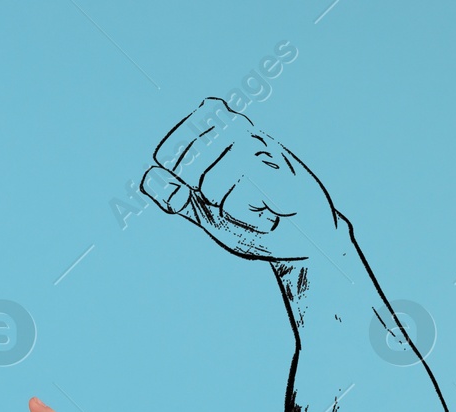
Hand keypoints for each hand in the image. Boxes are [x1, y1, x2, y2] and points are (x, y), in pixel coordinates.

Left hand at [138, 96, 345, 261]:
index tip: (196, 191)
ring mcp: (259, 142)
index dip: (172, 180)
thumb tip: (156, 180)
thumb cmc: (249, 218)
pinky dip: (249, 216)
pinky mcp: (280, 164)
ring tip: (253, 204)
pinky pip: (239, 198)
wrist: (299, 238)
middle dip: (203, 197)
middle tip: (231, 197)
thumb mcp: (201, 211)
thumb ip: (175, 198)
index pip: (165, 151)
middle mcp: (235, 128)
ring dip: (229, 209)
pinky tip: (269, 211)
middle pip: (185, 168)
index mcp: (211, 131)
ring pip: (210, 185)